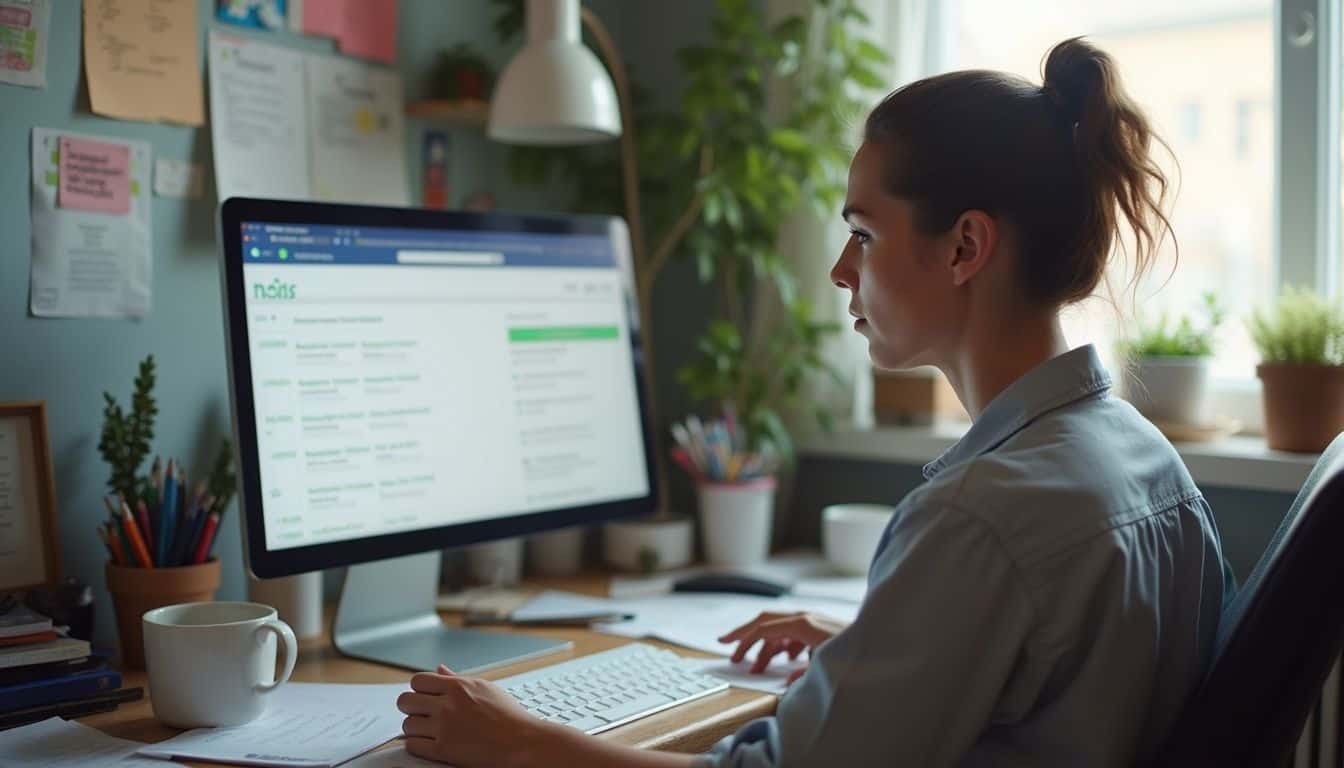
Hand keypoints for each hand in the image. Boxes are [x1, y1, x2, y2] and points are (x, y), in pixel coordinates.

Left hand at [397, 664, 556, 766]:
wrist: (522, 742)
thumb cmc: (508, 716)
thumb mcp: (485, 688)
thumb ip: (457, 679)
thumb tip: (440, 669)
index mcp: (458, 686)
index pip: (417, 680)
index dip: (418, 689)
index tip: (424, 697)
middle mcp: (448, 705)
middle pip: (405, 700)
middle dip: (411, 707)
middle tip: (421, 714)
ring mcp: (444, 728)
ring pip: (407, 724)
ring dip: (415, 728)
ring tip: (428, 731)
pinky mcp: (443, 750)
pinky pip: (412, 745)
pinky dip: (416, 745)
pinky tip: (428, 743)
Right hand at [718, 611, 847, 676]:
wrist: (883, 644)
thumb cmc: (856, 652)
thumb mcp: (826, 665)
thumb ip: (803, 673)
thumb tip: (787, 680)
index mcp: (803, 624)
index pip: (764, 628)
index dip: (743, 638)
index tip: (728, 648)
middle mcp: (806, 618)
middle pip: (766, 621)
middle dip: (745, 635)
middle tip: (728, 648)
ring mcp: (813, 621)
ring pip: (779, 629)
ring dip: (764, 647)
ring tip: (755, 667)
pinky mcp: (820, 628)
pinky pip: (793, 633)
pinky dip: (782, 645)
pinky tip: (783, 660)